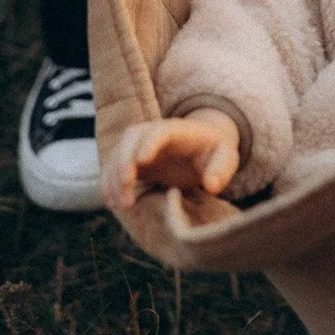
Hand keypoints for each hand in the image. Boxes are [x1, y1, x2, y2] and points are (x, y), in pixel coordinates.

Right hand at [104, 110, 241, 210]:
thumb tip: (212, 185)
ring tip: (122, 204)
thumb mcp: (226, 158)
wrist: (203, 148)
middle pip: (131, 137)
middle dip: (124, 160)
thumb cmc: (214, 153)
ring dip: (113, 177)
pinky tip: (113, 203)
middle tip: (126, 186)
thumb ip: (221, 170)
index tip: (143, 161)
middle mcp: (154, 133)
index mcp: (178, 130)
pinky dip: (109, 184)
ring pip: (117, 153)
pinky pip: (112, 168)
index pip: (160, 130)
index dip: (150, 143)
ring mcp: (140, 146)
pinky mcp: (132, 161)